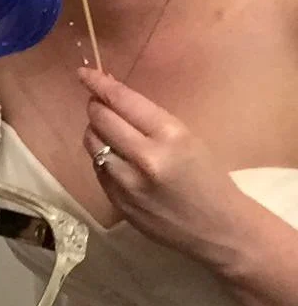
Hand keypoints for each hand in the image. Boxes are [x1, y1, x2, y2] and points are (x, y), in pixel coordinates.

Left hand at [78, 67, 249, 269]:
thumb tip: (111, 96)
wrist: (222, 231)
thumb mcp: (187, 138)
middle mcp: (145, 158)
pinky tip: (115, 158)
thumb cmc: (209, 178)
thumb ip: (148, 119)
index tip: (84, 73)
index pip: (121, 101)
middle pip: (100, 119)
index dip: (98, 83)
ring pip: (92, 143)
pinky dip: (101, 157)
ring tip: (108, 130)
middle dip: (96, 106)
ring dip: (95, 131)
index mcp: (170, 136)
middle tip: (99, 103)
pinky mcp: (118, 203)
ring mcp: (128, 184)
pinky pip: (97, 169)